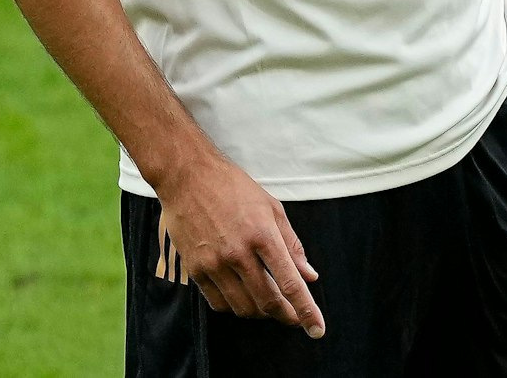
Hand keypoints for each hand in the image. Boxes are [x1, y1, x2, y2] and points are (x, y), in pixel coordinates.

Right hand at [155, 149, 323, 335]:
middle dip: (287, 316)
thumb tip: (310, 275)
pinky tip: (245, 299)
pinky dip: (236, 307)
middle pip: (267, 301)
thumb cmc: (236, 189)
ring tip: (273, 306)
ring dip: (262, 313)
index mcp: (263, 235)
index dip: (306, 310)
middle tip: (297, 318)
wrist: (189, 179)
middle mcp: (238, 253)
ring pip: (243, 306)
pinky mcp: (195, 270)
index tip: (317, 329)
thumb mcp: (273, 208)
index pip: (290, 282)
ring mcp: (214, 264)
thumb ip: (292, 244)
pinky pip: (218, 302)